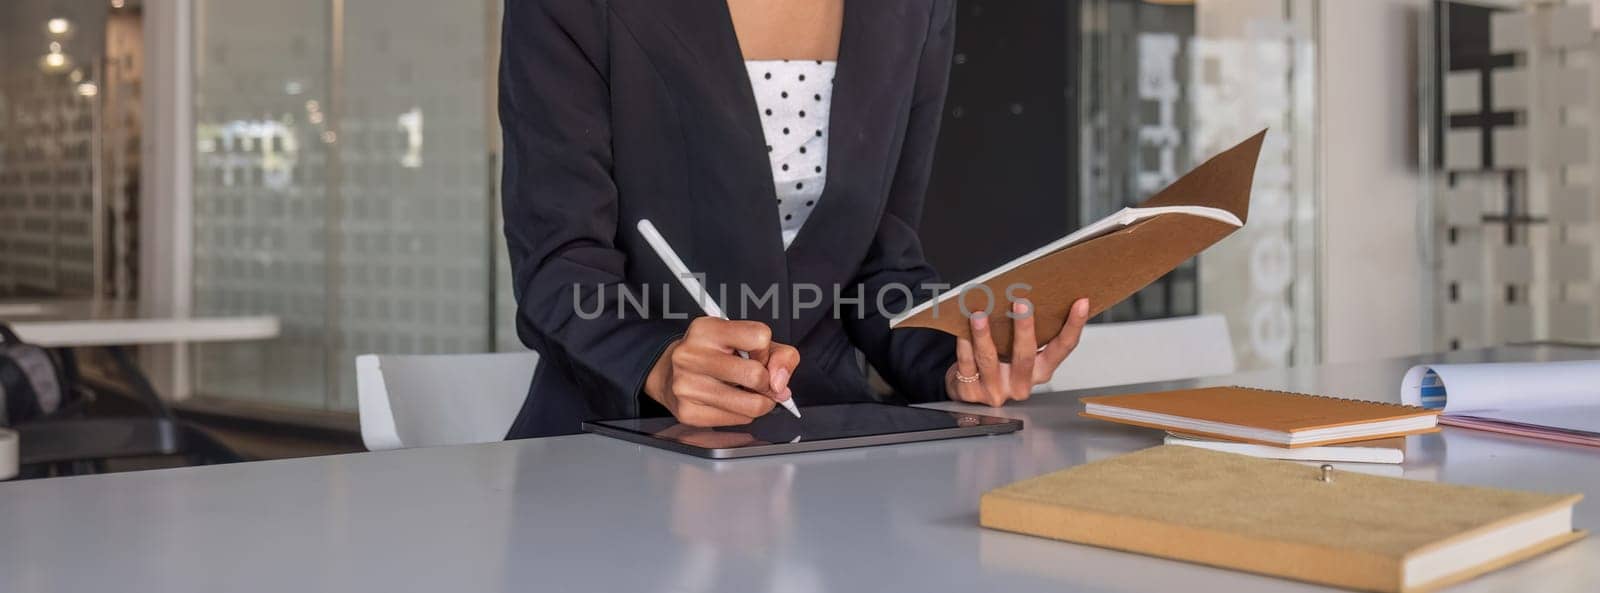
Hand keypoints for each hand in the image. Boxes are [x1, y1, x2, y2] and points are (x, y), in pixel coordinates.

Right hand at [644, 317, 801, 426]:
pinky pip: (737, 420)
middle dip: (767, 383)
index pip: (759, 336)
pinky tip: (731, 403)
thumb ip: (779, 354)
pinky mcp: (688, 412)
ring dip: (759, 403)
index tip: (758, 356)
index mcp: (707, 329)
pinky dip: (743, 414)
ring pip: (750, 405)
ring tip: (747, 393)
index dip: (766, 351)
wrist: (670, 373)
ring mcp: (687, 385)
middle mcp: (691, 355)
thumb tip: (781, 383)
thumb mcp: (746, 340)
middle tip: (758, 381)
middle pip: (756, 375)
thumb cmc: (714, 354)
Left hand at [946, 298, 1088, 406]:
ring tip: (980, 315)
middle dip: (1023, 329)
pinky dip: (964, 345)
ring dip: (984, 335)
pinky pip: (967, 364)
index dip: (1073, 326)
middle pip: (1025, 357)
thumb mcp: (1019, 351)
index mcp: (1041, 371)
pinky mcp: (971, 392)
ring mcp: (996, 391)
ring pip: (990, 360)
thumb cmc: (999, 363)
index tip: (1081, 303)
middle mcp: (1021, 384)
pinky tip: (962, 329)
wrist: (969, 389)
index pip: (1063, 348)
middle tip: (1021, 304)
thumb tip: (1033, 292)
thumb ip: (1028, 333)